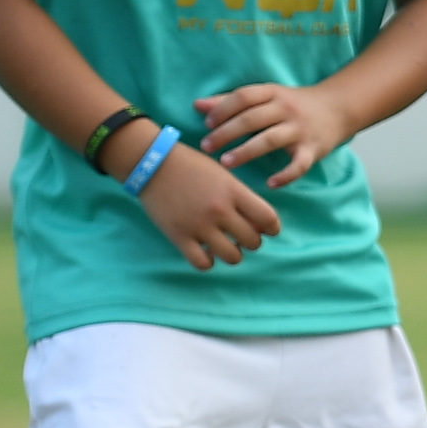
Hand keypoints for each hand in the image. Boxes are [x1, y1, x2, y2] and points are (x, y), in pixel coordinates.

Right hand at [140, 137, 284, 266]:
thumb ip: (241, 198)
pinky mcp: (178, 236)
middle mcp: (220, 210)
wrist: (153, 164)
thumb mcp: (224, 176)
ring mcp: (199, 225)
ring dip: (234, 254)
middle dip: (253, 241)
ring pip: (232, 256)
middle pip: (252, 240)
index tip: (269, 230)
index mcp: (234, 192)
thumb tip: (258, 225)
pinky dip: (208, 262)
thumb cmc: (192, 167)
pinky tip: (207, 252)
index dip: (273, 228)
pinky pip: (202, 263)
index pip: (268, 218)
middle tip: (245, 237)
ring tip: (228, 246)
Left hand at [196, 80, 358, 188]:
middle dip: (226, 133)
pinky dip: (286, 175)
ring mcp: (301, 129)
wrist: (340, 108)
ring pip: (270, 140)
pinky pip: (299, 164)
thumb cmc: (293, 104)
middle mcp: (287, 109)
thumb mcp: (267, 96)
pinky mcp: (314, 149)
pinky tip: (271, 184)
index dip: (223, 109)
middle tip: (206, 147)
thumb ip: (231, 101)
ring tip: (226, 163)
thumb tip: (197, 105)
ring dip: (246, 151)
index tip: (207, 124)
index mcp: (273, 94)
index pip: (244, 96)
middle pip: (252, 119)